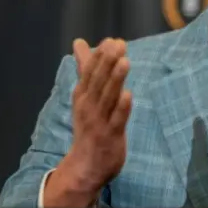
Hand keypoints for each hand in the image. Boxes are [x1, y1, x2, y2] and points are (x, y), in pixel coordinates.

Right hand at [62, 38, 131, 193]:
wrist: (84, 166)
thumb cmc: (89, 126)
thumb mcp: (84, 96)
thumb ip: (84, 69)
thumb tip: (79, 43)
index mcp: (83, 96)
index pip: (90, 73)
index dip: (100, 57)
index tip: (111, 41)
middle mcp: (88, 106)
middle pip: (98, 82)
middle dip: (108, 63)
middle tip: (118, 44)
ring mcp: (98, 122)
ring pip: (108, 97)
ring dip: (115, 79)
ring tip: (124, 62)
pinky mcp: (110, 136)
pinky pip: (116, 120)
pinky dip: (121, 108)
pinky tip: (128, 95)